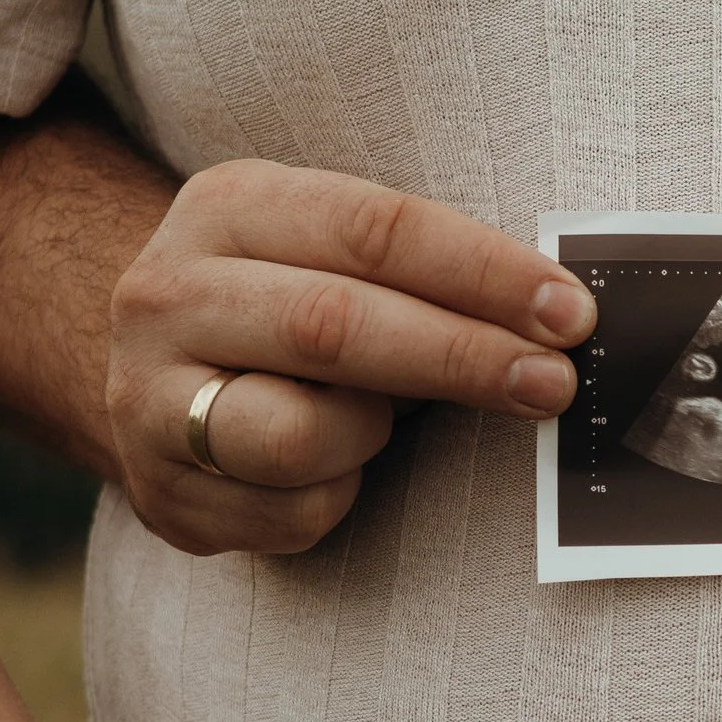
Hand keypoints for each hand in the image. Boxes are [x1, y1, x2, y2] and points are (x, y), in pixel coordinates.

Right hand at [103, 161, 597, 554]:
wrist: (156, 376)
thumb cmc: (286, 306)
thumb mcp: (328, 253)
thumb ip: (418, 270)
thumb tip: (557, 319)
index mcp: (228, 208)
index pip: (374, 229)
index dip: (482, 273)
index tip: (571, 314)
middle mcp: (170, 296)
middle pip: (334, 327)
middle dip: (462, 358)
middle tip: (553, 385)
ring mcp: (150, 400)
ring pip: (300, 434)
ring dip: (373, 436)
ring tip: (383, 424)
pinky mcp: (163, 494)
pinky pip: (294, 513)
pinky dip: (340, 496)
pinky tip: (333, 469)